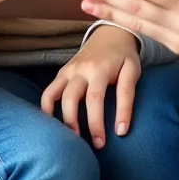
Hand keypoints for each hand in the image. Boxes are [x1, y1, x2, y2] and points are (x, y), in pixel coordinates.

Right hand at [40, 25, 140, 147]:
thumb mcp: (132, 71)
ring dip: (59, 119)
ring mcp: (68, 70)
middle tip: (89, 145)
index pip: (95, 99)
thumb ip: (127, 98)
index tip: (103, 143)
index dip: (97, 123)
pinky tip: (53, 125)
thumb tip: (121, 130)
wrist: (110, 34)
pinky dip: (46, 108)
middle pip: (71, 99)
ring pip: (55, 95)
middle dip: (76, 125)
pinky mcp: (62, 73)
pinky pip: (48, 91)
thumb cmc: (123, 57)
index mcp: (99, 68)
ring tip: (70, 139)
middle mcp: (80, 69)